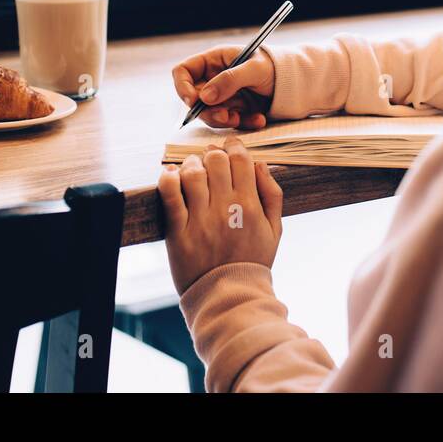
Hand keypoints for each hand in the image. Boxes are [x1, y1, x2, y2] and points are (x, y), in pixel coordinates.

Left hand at [157, 136, 283, 293]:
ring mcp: (201, 220)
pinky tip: (169, 174)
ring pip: (193, 173)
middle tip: (209, 159)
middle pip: (216, 160)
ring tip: (192, 170)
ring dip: (191, 165)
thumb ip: (272, 194)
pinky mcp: (178, 232)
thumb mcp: (275, 230)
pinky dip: (167, 179)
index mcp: (250, 205)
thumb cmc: (253, 261)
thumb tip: (260, 164)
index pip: (240, 159)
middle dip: (212, 154)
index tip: (229, 147)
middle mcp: (225, 208)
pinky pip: (170, 196)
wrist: (230, 296)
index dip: (233, 146)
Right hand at [172, 45, 274, 129]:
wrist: (296, 82)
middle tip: (225, 116)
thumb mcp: (254, 69)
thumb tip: (204, 97)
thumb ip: (229, 80)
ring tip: (241, 118)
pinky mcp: (235, 110)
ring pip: (210, 113)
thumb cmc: (275, 66)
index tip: (194, 101)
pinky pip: (229, 121)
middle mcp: (215, 78)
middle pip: (195, 98)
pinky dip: (242, 123)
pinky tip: (258, 119)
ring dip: (224, 119)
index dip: (183, 87)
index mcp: (214, 60)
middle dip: (208, 111)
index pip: (183, 71)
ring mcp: (224, 95)